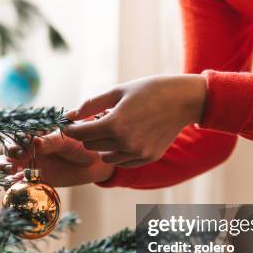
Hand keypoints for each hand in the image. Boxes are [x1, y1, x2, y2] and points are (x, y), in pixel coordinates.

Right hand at [0, 131, 114, 186]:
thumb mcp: (66, 140)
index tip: (21, 147)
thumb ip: (50, 141)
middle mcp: (28, 149)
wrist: (93, 163)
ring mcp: (29, 164)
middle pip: (8, 151)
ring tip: (12, 172)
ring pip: (8, 165)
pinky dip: (14, 184)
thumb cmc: (80, 144)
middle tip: (16, 162)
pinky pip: (19, 182)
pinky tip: (15, 186)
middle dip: (8, 155)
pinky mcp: (35, 179)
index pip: (16, 135)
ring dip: (5, 168)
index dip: (14, 141)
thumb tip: (34, 142)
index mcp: (34, 135)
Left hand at [63, 74, 206, 167]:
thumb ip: (91, 104)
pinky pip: (122, 161)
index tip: (68, 124)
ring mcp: (137, 154)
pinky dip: (118, 152)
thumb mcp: (118, 91)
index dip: (71, 128)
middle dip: (88, 134)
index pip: (80, 133)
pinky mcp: (147, 158)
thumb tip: (69, 114)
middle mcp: (125, 143)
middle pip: (90, 146)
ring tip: (114, 128)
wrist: (183, 100)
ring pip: (105, 156)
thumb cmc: (150, 90)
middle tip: (96, 120)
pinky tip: (125, 137)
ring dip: (103, 145)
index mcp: (114, 124)